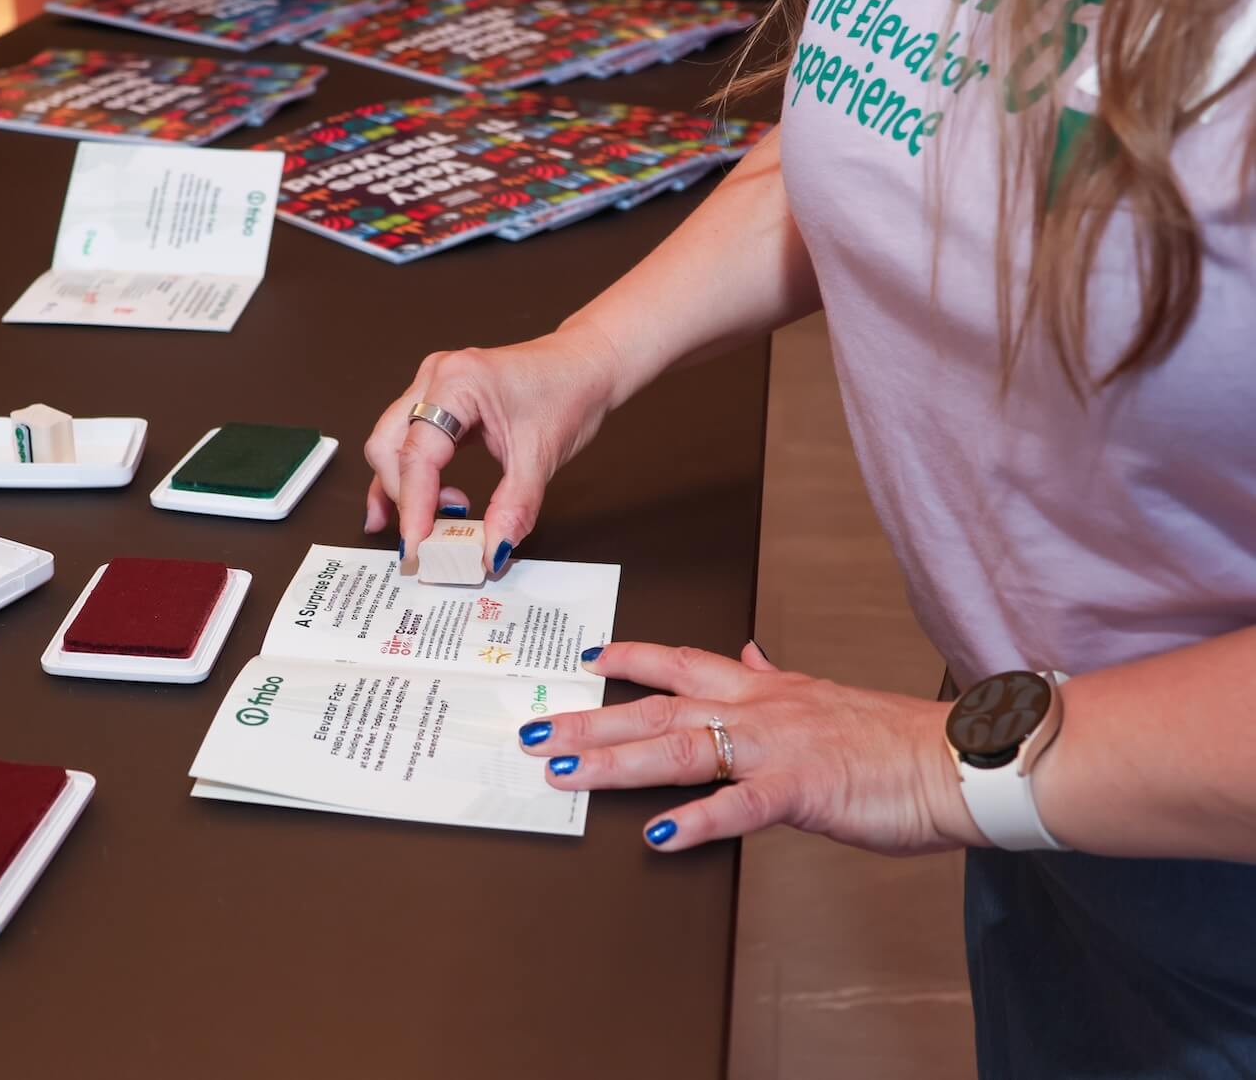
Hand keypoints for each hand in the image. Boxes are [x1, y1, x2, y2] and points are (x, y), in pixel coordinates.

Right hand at [363, 325, 620, 571]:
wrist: (585, 365)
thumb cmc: (568, 390)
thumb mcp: (541, 457)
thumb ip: (513, 509)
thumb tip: (491, 551)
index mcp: (457, 381)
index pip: (417, 452)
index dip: (413, 504)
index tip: (417, 545)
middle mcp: (435, 377)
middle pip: (389, 446)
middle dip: (404, 497)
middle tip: (429, 538)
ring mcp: (432, 386)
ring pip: (391, 443)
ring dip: (403, 488)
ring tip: (430, 525)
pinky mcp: (438, 401)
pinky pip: (407, 441)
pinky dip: (406, 478)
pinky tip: (404, 510)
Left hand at [519, 641, 986, 854]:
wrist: (957, 759)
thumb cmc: (895, 739)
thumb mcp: (827, 695)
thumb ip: (779, 678)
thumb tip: (752, 655)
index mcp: (765, 689)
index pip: (682, 663)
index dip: (630, 658)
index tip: (584, 657)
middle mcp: (759, 709)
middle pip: (656, 709)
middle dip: (589, 718)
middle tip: (534, 727)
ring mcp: (776, 747)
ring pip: (679, 750)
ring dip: (614, 762)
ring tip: (564, 771)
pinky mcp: (801, 790)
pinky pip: (738, 806)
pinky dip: (695, 820)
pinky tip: (656, 835)